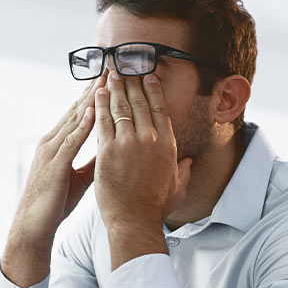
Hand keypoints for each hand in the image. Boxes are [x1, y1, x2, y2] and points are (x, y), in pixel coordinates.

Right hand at [0, 76, 101, 287]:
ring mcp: (51, 151)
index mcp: (59, 143)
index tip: (111, 77)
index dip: (95, 95)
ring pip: (73, 119)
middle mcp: (53, 141)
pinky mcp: (54, 165)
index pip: (79, 113)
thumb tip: (110, 149)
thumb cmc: (55, 201)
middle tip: (111, 66)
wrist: (34, 225)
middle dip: (94, 88)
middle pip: (76, 108)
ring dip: (90, 99)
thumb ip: (93, 160)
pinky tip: (92, 112)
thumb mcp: (81, 176)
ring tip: (105, 79)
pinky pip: (70, 141)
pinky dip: (81, 125)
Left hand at [93, 70, 192, 268]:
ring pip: (121, 108)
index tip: (148, 76)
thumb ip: (184, 172)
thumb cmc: (155, 209)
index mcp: (168, 147)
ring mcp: (128, 144)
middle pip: (139, 103)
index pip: (160, 110)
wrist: (135, 221)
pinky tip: (97, 93)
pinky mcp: (108, 151)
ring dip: (115, 88)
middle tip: (125, 66)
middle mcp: (150, 140)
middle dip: (132, 82)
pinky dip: (100, 105)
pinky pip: (102, 121)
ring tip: (110, 73)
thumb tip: (190, 163)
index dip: (153, 91)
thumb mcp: (177, 189)